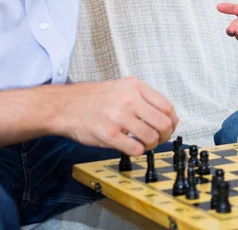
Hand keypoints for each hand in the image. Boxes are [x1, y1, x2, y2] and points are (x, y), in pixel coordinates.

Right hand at [54, 78, 178, 155]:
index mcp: (135, 86)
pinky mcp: (109, 134)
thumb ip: (142, 98)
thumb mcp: (121, 87)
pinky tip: (131, 147)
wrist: (65, 105)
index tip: (170, 127)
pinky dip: (138, 151)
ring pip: (151, 137)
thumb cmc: (93, 98)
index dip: (172, 121)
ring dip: (151, 145)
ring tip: (144, 144)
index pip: (167, 106)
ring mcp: (119, 117)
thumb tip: (165, 115)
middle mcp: (129, 99)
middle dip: (165, 135)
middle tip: (159, 139)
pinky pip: (136, 148)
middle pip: (163, 123)